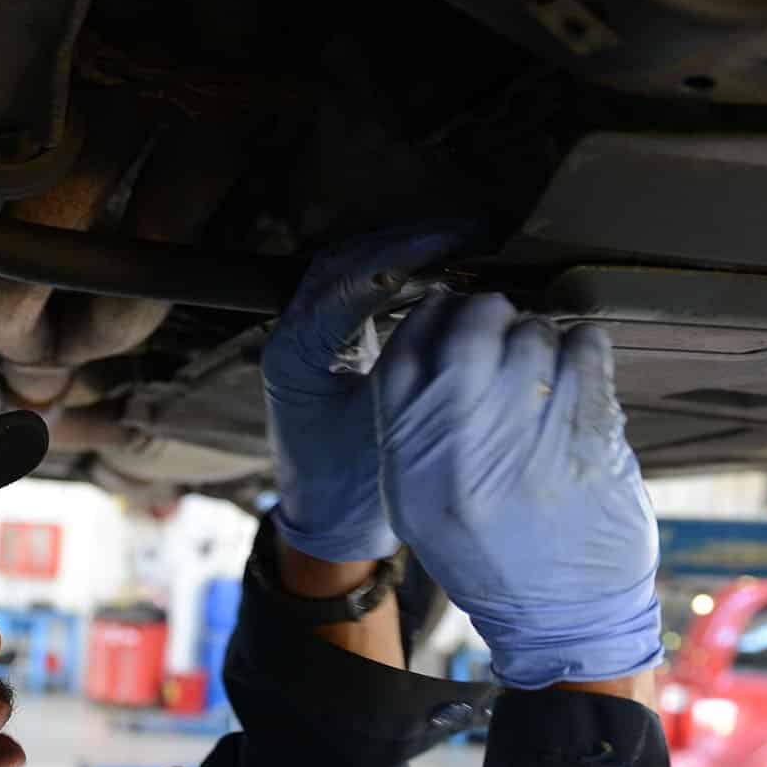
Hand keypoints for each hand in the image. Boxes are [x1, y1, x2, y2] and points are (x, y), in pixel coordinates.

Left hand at [262, 221, 482, 563]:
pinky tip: (448, 282)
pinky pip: (364, 295)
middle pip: (348, 261)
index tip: (464, 240)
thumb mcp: (391, 432)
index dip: (410, 252)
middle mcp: (292, 337)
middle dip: (411, 242)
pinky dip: (405, 282)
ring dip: (408, 256)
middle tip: (473, 233)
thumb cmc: (354, 495)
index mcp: (296, 354)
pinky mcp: (329, 347)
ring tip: (468, 250)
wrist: (329, 533)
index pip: (350, 278)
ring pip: (355, 272)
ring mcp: (307, 339)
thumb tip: (467, 311)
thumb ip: (420, 369)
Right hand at [372, 292, 660, 688]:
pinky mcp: (588, 430)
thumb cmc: (491, 556)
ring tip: (547, 371)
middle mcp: (463, 440)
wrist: (561, 617)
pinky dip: (586, 349)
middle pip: (469, 327)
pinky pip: (586, 348)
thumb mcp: (421, 503)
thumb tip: (431, 335)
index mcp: (412, 456)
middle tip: (506, 328)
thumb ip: (414, 426)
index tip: (451, 316)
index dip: (432, 318)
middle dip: (490, 315)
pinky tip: (581, 377)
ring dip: (543, 337)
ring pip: (533, 332)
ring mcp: (528, 432)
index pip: (408, 349)